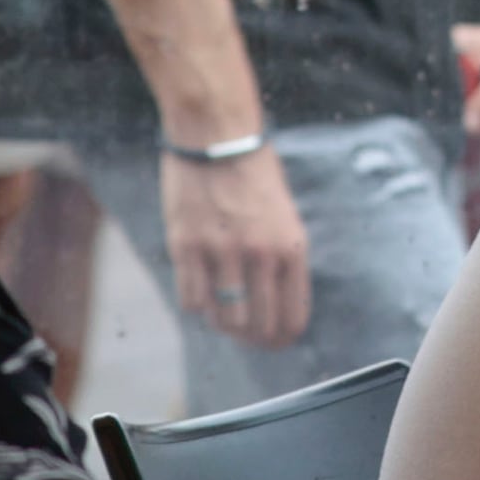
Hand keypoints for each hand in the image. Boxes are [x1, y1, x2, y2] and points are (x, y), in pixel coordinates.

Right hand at [161, 145, 313, 349]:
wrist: (217, 137)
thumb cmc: (254, 174)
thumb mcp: (286, 217)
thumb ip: (282, 260)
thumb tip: (274, 306)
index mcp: (292, 247)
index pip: (292, 317)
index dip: (282, 338)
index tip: (274, 342)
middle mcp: (261, 254)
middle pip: (258, 325)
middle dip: (253, 338)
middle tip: (246, 337)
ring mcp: (222, 252)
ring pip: (223, 318)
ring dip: (223, 324)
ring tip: (223, 316)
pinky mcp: (186, 246)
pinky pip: (191, 299)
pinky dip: (197, 304)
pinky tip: (201, 293)